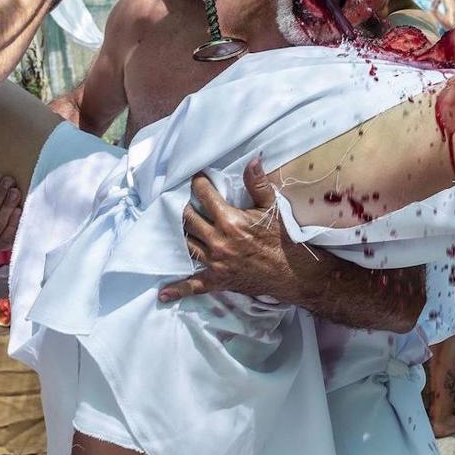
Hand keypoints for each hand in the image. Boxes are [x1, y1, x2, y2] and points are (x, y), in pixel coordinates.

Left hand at [158, 157, 319, 301]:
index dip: (198, 183)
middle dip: (182, 206)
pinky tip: (163, 294)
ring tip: (172, 225)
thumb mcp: (272, 207)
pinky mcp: (217, 279)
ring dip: (178, 234)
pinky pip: (193, 285)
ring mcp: (215, 262)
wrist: (291, 272)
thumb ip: (258, 183)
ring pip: (185, 245)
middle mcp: (218, 241)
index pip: (204, 196)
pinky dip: (178, 289)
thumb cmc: (281, 238)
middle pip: (188, 219)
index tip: (195, 177)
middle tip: (180, 199)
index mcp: (230, 221)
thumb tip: (253, 160)